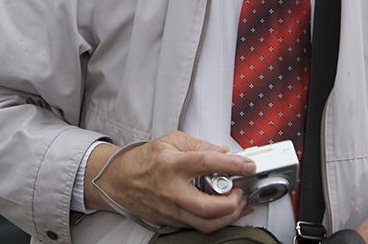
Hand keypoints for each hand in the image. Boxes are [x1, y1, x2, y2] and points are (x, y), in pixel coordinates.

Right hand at [85, 131, 254, 231]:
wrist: (120, 180)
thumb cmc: (144, 160)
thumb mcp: (171, 141)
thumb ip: (199, 146)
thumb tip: (223, 152)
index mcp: (171, 164)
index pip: (206, 163)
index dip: (232, 164)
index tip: (247, 165)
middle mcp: (171, 189)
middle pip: (208, 206)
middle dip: (232, 202)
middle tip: (240, 191)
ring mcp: (172, 209)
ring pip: (206, 223)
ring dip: (229, 215)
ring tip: (237, 202)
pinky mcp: (172, 220)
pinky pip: (199, 226)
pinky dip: (217, 220)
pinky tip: (226, 211)